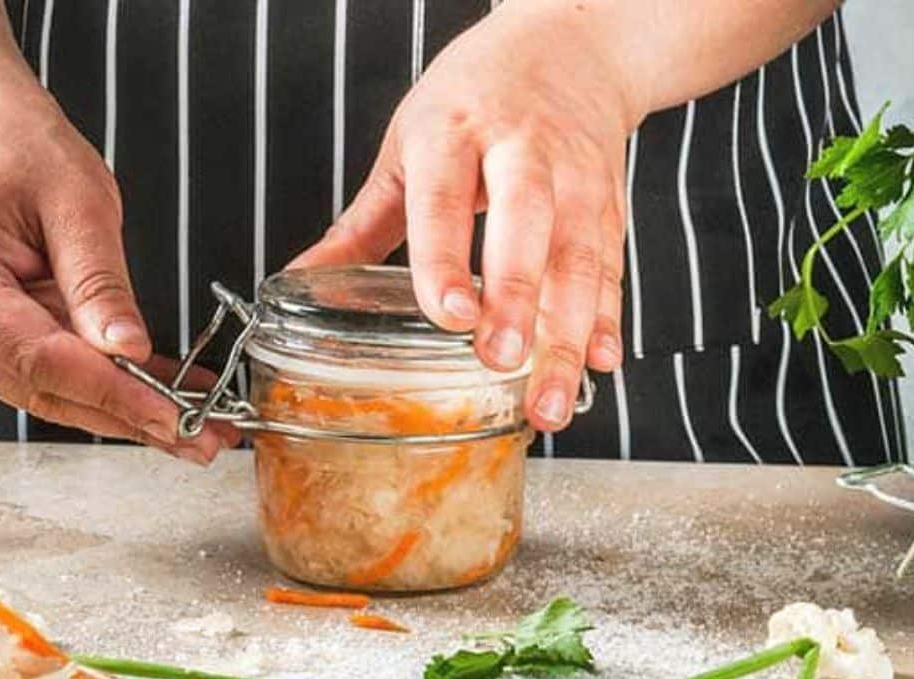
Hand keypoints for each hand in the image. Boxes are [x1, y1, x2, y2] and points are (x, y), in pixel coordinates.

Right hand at [0, 85, 236, 461]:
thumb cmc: (22, 153)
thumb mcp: (78, 204)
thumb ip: (99, 283)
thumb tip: (128, 351)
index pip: (39, 358)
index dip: (111, 393)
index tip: (172, 415)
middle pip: (48, 390)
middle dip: (132, 417)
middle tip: (203, 439)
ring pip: (58, 394)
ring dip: (131, 412)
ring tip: (201, 428)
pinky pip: (63, 375)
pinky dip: (118, 389)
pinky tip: (173, 400)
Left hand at [290, 0, 644, 431]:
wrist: (570, 44)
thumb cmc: (474, 98)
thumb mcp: (408, 144)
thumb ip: (361, 223)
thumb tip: (302, 279)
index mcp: (454, 132)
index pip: (443, 198)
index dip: (445, 259)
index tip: (447, 315)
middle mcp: (521, 150)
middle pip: (525, 224)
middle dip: (516, 296)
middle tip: (499, 360)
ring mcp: (574, 176)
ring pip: (577, 258)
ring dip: (567, 333)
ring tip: (549, 399)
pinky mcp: (609, 201)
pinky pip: (612, 264)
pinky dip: (609, 318)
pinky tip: (599, 364)